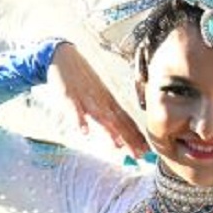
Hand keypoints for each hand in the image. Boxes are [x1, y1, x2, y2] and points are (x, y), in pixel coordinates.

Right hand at [49, 42, 147, 157]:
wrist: (65, 57)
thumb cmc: (83, 80)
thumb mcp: (99, 96)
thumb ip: (109, 116)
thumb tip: (120, 140)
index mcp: (109, 102)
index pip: (127, 121)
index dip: (137, 136)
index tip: (147, 151)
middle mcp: (102, 101)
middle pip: (118, 122)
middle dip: (129, 139)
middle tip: (139, 155)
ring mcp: (86, 98)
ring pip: (100, 117)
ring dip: (110, 132)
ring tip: (118, 146)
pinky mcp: (69, 96)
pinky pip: (75, 110)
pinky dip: (80, 120)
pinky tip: (84, 132)